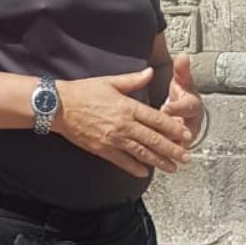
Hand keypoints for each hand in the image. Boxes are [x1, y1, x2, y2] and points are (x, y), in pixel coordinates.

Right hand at [57, 69, 192, 179]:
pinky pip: (122, 161)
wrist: (59, 106)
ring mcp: (113, 139)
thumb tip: (150, 72)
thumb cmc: (84, 91)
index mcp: (128, 106)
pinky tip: (146, 172)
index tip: (186, 135)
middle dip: (172, 149)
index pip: (157, 119)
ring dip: (159, 161)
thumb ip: (134, 80)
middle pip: (154, 139)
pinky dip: (135, 167)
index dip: (173, 129)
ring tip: (172, 167)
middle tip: (186, 157)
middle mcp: (124, 124)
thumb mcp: (111, 82)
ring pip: (142, 153)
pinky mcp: (102, 149)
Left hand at [161, 52, 206, 146]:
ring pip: (176, 144)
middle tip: (159, 134)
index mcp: (193, 106)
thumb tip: (184, 56)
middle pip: (184, 130)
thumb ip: (182, 70)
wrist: (185, 110)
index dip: (177, 107)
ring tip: (154, 149)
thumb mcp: (183, 81)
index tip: (166, 108)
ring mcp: (184, 137)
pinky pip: (169, 152)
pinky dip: (161, 155)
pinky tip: (148, 156)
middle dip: (171, 132)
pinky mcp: (177, 146)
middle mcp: (191, 123)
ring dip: (167, 147)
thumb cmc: (183, 94)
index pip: (187, 106)